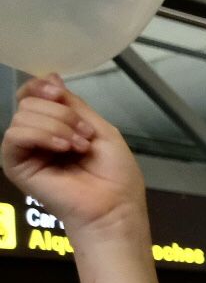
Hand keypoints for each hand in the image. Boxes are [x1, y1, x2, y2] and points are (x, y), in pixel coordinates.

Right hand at [2, 76, 145, 235]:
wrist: (114, 206)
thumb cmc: (114, 174)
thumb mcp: (100, 129)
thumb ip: (73, 105)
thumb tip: (50, 75)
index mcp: (55, 126)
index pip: (34, 95)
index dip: (42, 86)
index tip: (59, 91)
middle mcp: (37, 136)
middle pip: (30, 102)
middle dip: (62, 114)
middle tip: (85, 136)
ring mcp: (25, 151)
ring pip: (23, 116)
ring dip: (58, 126)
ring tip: (79, 147)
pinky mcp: (15, 165)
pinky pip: (14, 136)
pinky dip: (41, 135)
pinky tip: (62, 148)